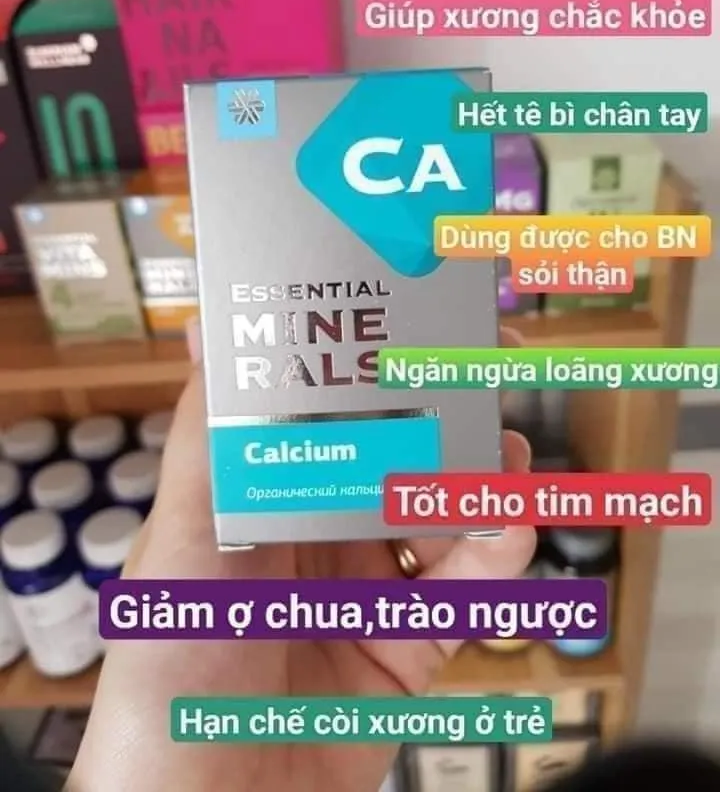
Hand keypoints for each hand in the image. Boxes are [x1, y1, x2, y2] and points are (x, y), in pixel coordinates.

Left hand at [69, 324, 534, 791]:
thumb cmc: (169, 672)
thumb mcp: (181, 542)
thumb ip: (209, 441)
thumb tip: (209, 332)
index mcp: (266, 500)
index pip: (326, 416)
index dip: (368, 370)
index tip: (408, 323)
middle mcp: (319, 536)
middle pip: (394, 458)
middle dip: (441, 413)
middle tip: (483, 369)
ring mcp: (367, 590)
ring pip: (438, 517)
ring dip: (477, 481)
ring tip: (504, 454)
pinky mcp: (406, 647)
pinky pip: (462, 594)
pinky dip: (492, 558)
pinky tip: (506, 528)